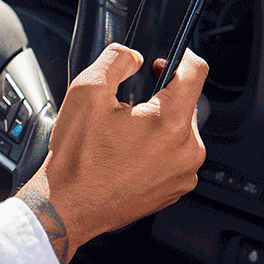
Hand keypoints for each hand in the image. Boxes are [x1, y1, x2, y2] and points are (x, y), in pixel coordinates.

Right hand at [18, 44, 206, 263]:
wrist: (67, 207)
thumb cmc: (76, 161)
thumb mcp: (86, 93)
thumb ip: (116, 61)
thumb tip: (133, 56)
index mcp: (170, 123)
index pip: (195, 73)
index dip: (180, 56)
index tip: (167, 58)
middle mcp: (187, 150)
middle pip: (187, 104)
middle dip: (161, 97)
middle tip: (128, 105)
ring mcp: (184, 174)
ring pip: (181, 131)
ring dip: (158, 124)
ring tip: (123, 134)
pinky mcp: (176, 189)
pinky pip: (175, 157)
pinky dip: (157, 149)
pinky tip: (128, 154)